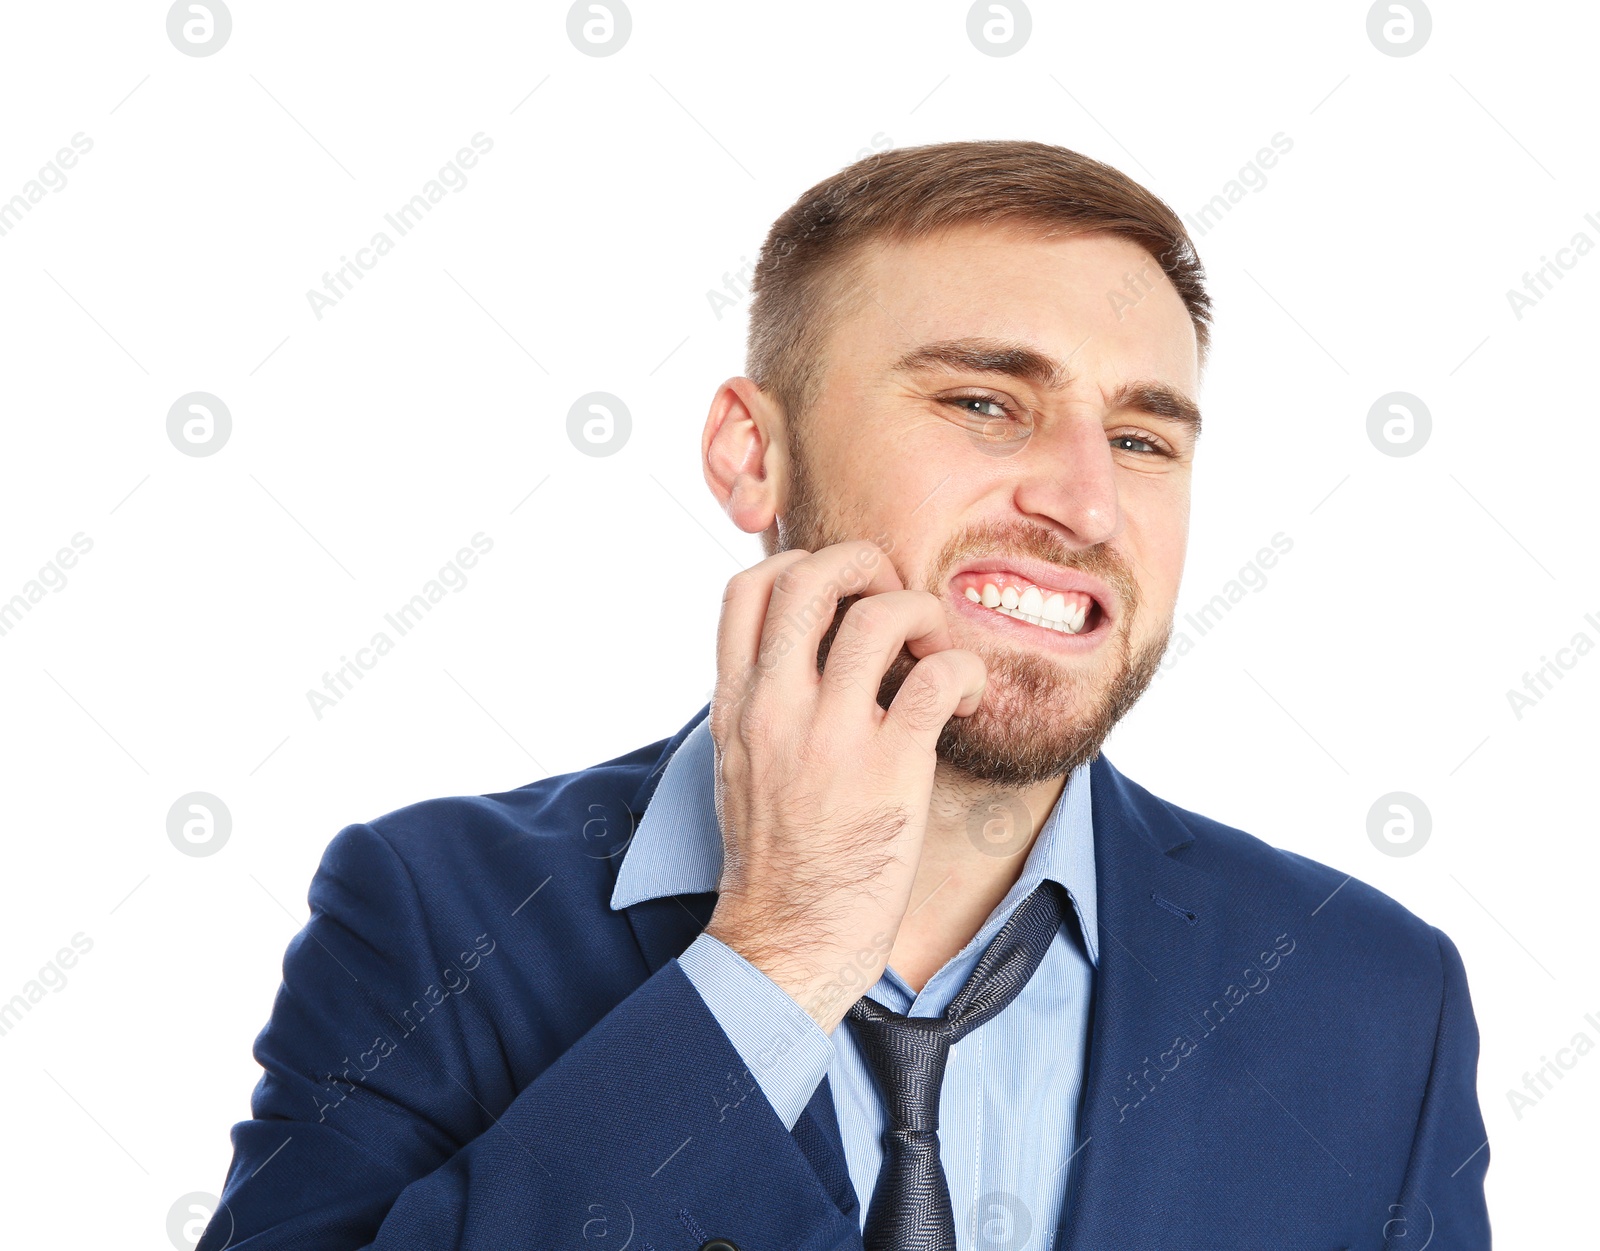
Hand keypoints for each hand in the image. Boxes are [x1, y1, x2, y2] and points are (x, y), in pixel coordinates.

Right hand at [702, 541, 986, 1032]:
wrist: (787, 939)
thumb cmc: (772, 859)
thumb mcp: (738, 764)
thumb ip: (760, 703)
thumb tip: (799, 656)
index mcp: (737, 703)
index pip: (748, 588)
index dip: (801, 564)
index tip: (839, 593)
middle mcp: (776, 706)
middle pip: (811, 576)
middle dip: (865, 562)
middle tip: (894, 595)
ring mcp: (832, 735)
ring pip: (881, 614)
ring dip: (923, 611)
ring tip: (935, 645)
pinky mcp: (891, 767)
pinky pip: (937, 676)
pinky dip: (965, 666)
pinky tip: (969, 694)